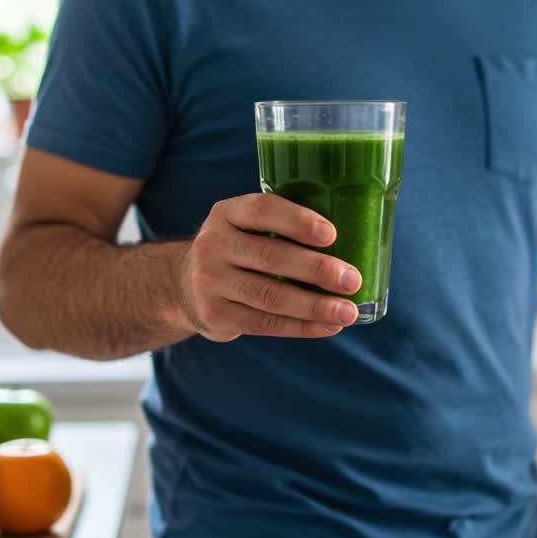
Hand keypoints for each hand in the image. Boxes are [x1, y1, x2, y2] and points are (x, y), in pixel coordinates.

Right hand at [173, 193, 362, 341]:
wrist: (184, 286)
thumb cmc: (237, 252)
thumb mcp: (245, 228)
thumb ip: (281, 230)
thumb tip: (350, 247)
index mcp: (227, 213)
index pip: (262, 210)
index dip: (297, 221)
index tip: (331, 234)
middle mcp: (213, 244)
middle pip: (271, 256)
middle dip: (317, 269)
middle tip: (352, 279)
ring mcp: (210, 282)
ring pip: (270, 296)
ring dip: (314, 306)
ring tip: (347, 312)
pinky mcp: (215, 315)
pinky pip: (265, 323)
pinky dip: (301, 327)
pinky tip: (327, 326)